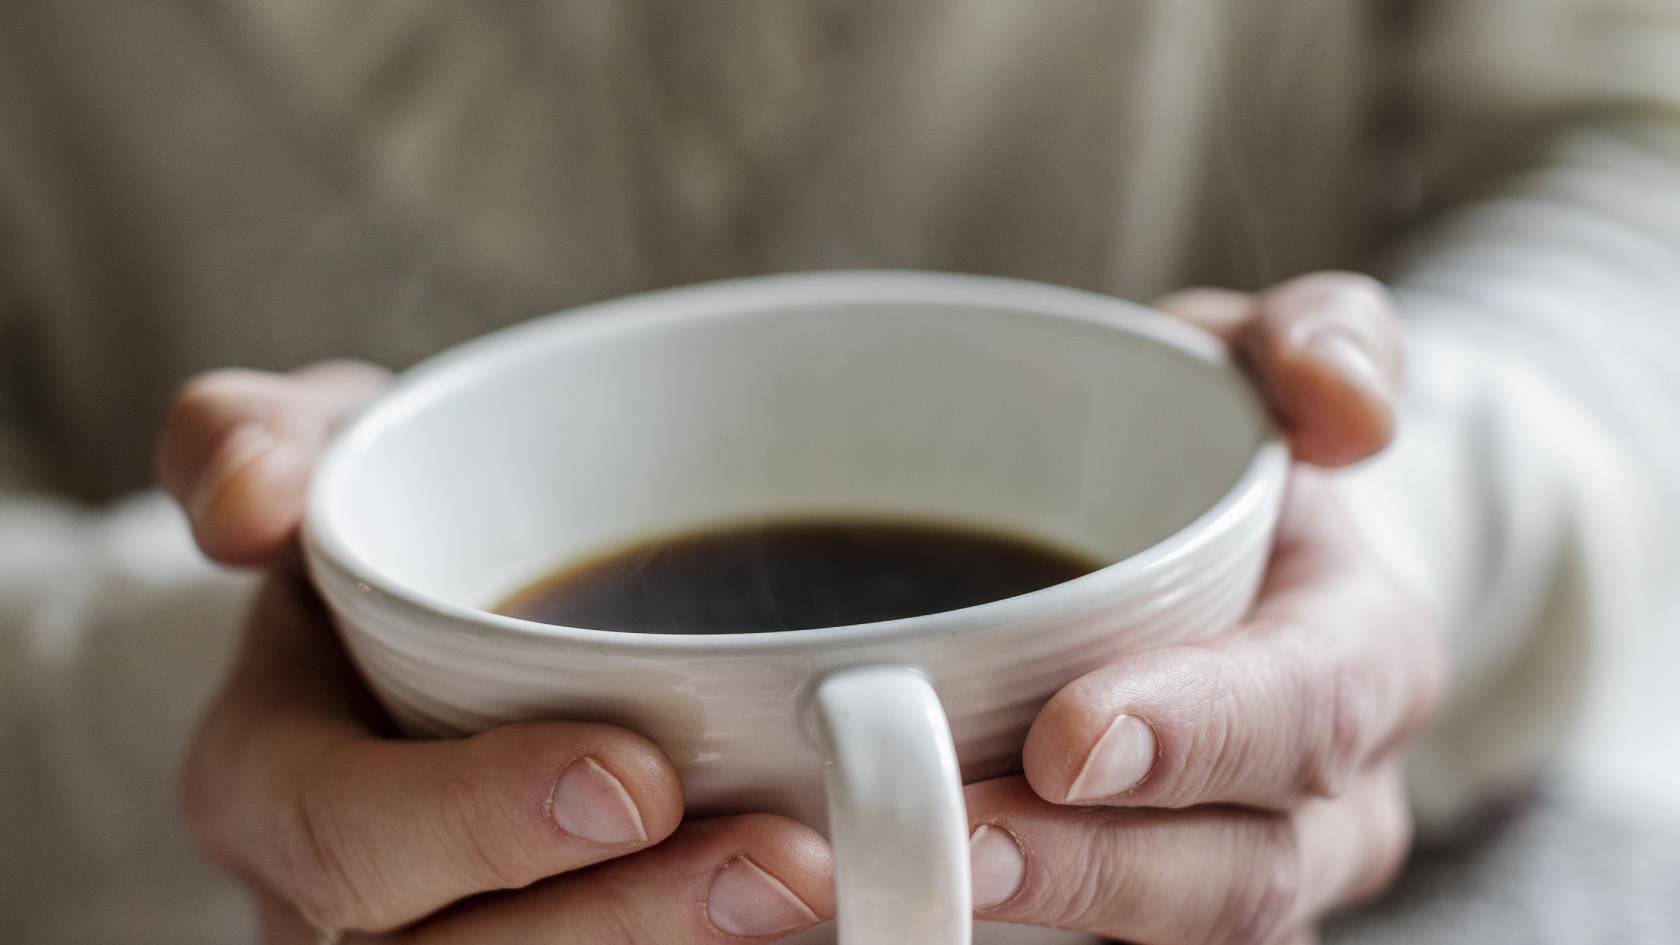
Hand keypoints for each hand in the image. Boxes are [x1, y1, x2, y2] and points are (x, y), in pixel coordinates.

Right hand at [159, 363, 833, 943]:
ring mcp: (454, 935)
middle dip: (634, 920)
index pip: (342, 837)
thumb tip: (240, 507)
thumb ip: (262, 438)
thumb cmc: (401, 522)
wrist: (466, 592)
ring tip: (826, 883)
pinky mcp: (559, 928)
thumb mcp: (327, 452)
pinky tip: (842, 910)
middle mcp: (348, 902)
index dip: (480, 824)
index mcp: (274, 780)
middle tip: (789, 858)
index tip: (638, 775)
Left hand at [963, 272, 1444, 943]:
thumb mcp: (1261, 370)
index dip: (1201, 733)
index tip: (1070, 738)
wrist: (1216, 567)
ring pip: (1169, 939)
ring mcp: (1238, 874)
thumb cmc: (1212, 464)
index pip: (1312, 710)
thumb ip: (1319, 340)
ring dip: (1044, 920)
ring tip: (906, 882)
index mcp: (1360, 658)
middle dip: (1101, 866)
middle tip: (957, 836)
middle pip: (1241, 873)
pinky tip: (882, 908)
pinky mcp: (1148, 914)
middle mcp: (1323, 800)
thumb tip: (1345, 404)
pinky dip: (1003, 936)